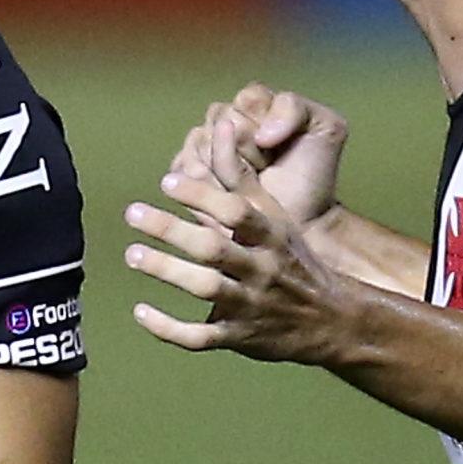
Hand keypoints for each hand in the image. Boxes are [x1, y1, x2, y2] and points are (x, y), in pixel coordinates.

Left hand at [127, 122, 352, 365]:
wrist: (331, 321)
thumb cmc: (292, 259)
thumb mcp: (276, 219)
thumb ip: (243, 178)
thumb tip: (222, 126)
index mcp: (272, 237)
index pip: (237, 211)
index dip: (202, 196)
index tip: (167, 181)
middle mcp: (262, 270)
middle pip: (213, 248)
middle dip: (171, 229)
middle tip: (132, 213)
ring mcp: (251, 306)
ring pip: (204, 288)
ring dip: (166, 271)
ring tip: (132, 254)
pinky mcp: (239, 337)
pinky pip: (199, 337)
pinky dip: (168, 328)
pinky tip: (140, 311)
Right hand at [169, 85, 348, 228]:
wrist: (302, 217)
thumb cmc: (313, 172)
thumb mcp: (326, 128)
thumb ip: (294, 110)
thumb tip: (258, 132)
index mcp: (255, 103)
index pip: (247, 99)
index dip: (266, 124)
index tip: (282, 145)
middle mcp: (224, 118)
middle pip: (222, 121)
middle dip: (249, 151)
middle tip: (269, 167)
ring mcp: (201, 145)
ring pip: (202, 146)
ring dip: (231, 172)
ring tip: (254, 184)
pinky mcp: (187, 173)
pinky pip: (186, 170)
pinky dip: (211, 185)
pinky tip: (231, 195)